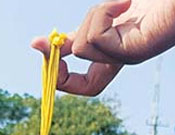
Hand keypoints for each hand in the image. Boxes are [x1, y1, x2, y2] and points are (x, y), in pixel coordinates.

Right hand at [31, 0, 174, 96]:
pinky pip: (96, 38)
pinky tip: (126, 2)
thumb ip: (86, 24)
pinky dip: (102, 14)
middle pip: (83, 87)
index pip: (85, 80)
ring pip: (84, 46)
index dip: (60, 72)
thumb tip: (47, 40)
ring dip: (92, 17)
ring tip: (120, 1)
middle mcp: (123, 59)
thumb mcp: (110, 10)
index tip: (40, 47)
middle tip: (48, 44)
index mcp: (118, 49)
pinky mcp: (133, 52)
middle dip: (58, 68)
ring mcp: (128, 58)